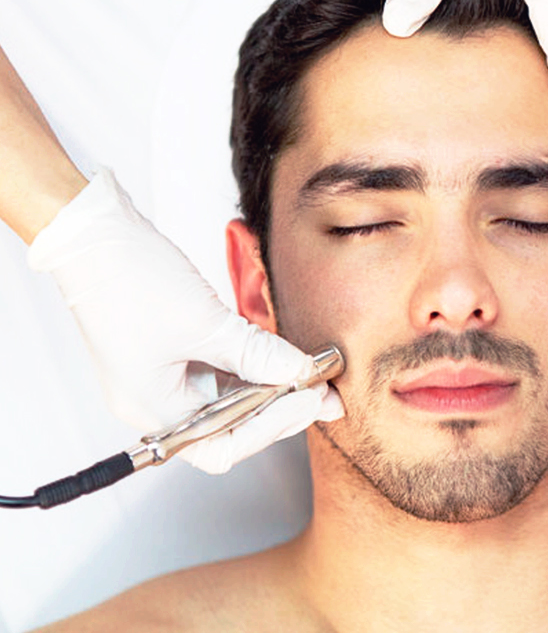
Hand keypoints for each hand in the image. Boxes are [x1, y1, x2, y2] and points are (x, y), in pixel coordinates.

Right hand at [28, 169, 343, 473]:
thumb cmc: (128, 278)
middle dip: (278, 409)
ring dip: (269, 387)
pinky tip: (281, 355)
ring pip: (228, 398)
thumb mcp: (205, 322)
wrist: (93, 232)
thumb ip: (258, 354)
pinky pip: (219, 371)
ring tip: (310, 372)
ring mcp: (161, 377)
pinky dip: (252, 366)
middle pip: (228, 427)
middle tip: (322, 391)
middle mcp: (154, 401)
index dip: (272, 428)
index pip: (222, 447)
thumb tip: (303, 373)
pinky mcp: (171, 350)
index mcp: (152, 408)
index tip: (310, 401)